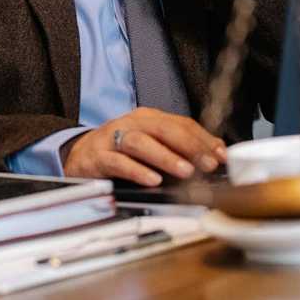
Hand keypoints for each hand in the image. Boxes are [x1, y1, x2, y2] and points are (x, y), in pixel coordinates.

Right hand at [62, 107, 227, 185]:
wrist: (79, 155)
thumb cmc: (121, 151)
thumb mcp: (151, 145)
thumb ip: (179, 148)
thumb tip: (214, 154)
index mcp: (148, 118)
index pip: (180, 123)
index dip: (202, 139)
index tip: (220, 155)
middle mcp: (132, 123)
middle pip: (163, 128)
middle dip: (189, 146)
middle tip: (207, 163)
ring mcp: (113, 138)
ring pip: (141, 143)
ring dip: (166, 157)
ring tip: (185, 172)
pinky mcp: (98, 157)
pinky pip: (118, 162)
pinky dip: (137, 171)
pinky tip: (152, 180)